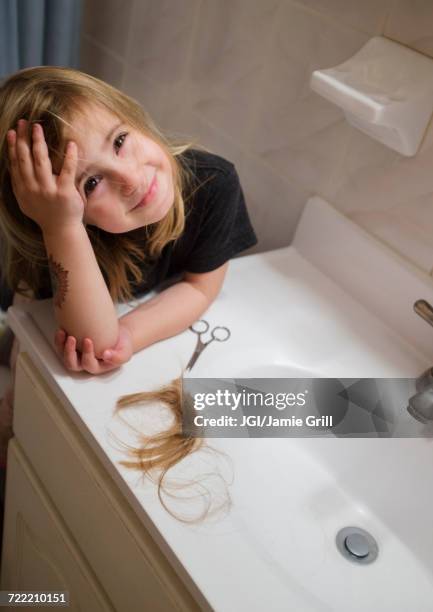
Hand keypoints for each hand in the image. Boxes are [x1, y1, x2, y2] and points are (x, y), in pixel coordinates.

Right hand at [7, 118, 84, 234]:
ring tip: (38, 128)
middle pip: (25, 158)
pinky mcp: (65, 192)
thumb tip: (14, 165)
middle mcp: (33, 188)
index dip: (13, 147)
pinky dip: (69, 156)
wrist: (61, 229)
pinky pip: (67, 170)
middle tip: (24, 122)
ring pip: (41, 161)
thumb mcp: (26, 201)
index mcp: (22, 189)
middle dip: (24, 139)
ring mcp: (49, 190)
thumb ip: (20, 184)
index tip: (13, 132)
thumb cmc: (45, 213)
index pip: (15, 163)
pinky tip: (71, 144)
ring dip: (39, 142)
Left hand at [54, 323, 133, 374]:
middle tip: (72, 338)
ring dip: (61, 345)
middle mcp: (85, 363)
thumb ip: (118, 357)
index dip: (87, 354)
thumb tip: (106, 355)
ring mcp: (78, 354)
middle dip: (69, 352)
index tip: (88, 340)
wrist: (119, 335)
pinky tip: (62, 329)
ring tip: (62, 332)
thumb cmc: (122, 345)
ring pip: (64, 355)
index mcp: (97, 367)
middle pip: (72, 364)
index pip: (89, 364)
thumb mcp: (125, 352)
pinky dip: (60, 338)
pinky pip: (62, 345)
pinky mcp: (73, 346)